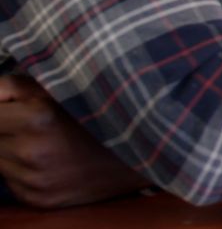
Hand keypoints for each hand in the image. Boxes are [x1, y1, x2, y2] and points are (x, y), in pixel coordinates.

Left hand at [0, 75, 149, 207]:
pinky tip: (45, 157)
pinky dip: (19, 168)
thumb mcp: (60, 85)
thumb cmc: (103, 109)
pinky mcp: (39, 199)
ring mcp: (35, 181)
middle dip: (3, 127)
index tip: (9, 107)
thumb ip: (11, 86)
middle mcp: (32, 154)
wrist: (145, 147)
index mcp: (35, 121)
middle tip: (28, 121)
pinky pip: (10, 180)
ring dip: (7, 148)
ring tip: (38, 138)